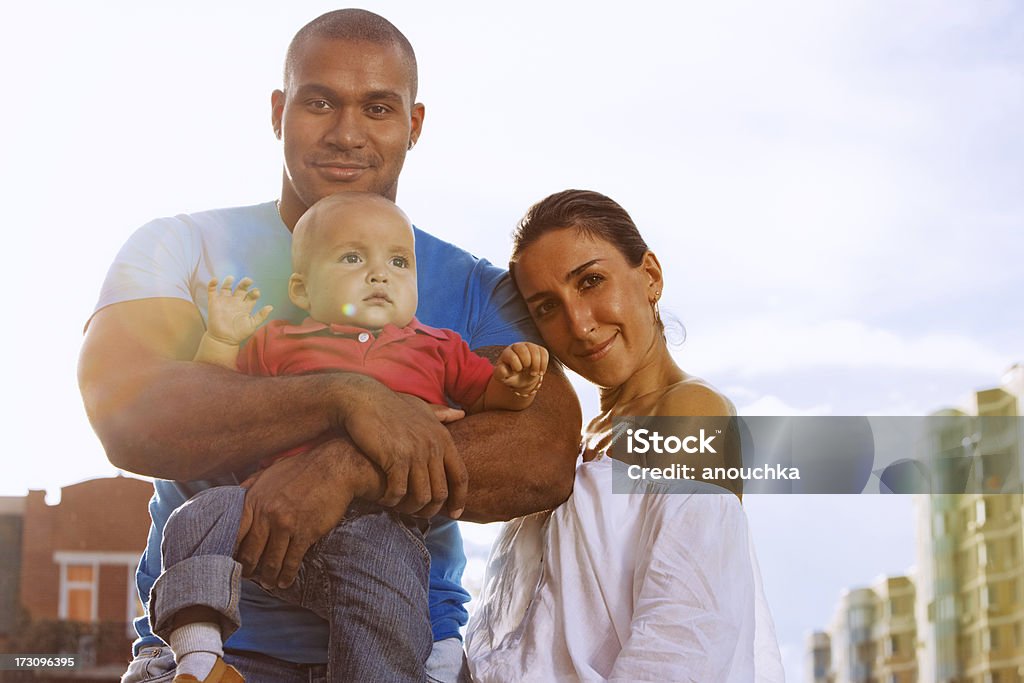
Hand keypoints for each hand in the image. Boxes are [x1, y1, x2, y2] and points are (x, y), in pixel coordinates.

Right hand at [205, 276, 272, 344]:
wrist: (223, 340)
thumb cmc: (239, 333)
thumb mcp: (252, 325)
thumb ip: (261, 316)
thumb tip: (271, 307)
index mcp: (246, 306)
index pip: (251, 296)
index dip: (254, 293)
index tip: (256, 292)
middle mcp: (236, 301)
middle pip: (241, 289)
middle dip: (245, 284)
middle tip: (248, 280)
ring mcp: (225, 301)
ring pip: (226, 287)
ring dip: (228, 281)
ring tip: (231, 278)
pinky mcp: (214, 302)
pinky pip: (212, 291)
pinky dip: (212, 284)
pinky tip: (215, 280)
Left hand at [234, 440, 379, 588]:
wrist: (334, 468)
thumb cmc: (301, 469)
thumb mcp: (270, 471)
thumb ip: (250, 484)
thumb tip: (233, 494)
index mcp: (255, 499)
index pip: (236, 533)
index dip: (232, 550)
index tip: (232, 559)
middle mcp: (267, 514)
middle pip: (251, 551)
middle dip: (248, 569)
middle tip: (247, 577)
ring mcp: (287, 525)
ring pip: (272, 560)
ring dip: (268, 576)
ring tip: (267, 583)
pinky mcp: (306, 533)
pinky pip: (292, 561)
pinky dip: (287, 575)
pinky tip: (285, 582)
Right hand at [340, 379, 467, 517]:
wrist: (361, 399)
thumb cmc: (389, 404)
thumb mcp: (419, 406)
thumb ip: (440, 414)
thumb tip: (460, 414)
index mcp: (442, 437)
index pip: (460, 476)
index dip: (459, 498)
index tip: (455, 513)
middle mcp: (433, 446)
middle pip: (441, 492)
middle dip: (431, 509)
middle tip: (418, 515)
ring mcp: (415, 453)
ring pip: (421, 496)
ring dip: (410, 508)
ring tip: (400, 508)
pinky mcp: (395, 458)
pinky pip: (399, 492)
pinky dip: (392, 500)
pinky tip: (384, 499)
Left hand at [494, 342, 548, 394]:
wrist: (521, 377)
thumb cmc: (510, 376)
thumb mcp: (503, 377)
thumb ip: (500, 373)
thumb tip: (504, 370)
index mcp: (507, 353)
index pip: (512, 356)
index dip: (516, 366)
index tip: (517, 372)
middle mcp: (517, 346)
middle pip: (523, 349)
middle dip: (527, 362)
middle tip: (527, 372)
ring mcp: (529, 346)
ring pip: (534, 350)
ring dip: (537, 364)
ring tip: (535, 374)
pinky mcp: (538, 349)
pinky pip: (544, 352)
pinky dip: (543, 364)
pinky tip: (540, 372)